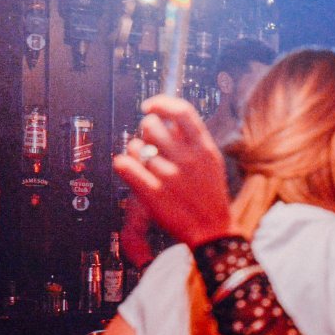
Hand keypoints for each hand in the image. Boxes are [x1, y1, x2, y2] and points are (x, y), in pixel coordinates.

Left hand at [113, 95, 235, 247]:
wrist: (212, 231)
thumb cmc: (209, 195)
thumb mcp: (212, 162)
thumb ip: (194, 138)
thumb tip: (170, 118)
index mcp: (204, 149)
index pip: (181, 112)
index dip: (161, 103)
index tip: (149, 106)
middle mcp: (187, 160)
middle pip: (151, 125)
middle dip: (146, 131)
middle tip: (150, 142)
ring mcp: (169, 177)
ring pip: (135, 146)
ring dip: (135, 152)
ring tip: (145, 163)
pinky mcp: (153, 193)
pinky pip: (124, 165)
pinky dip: (123, 164)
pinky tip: (129, 169)